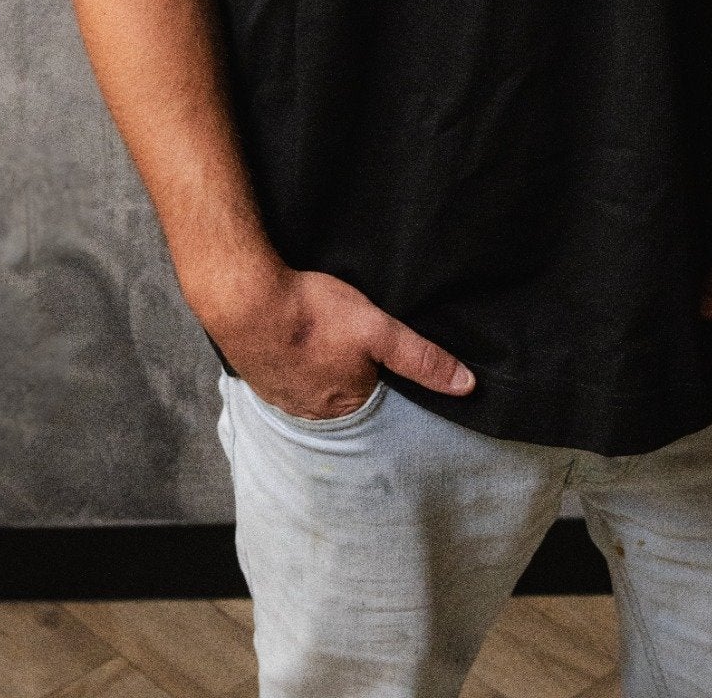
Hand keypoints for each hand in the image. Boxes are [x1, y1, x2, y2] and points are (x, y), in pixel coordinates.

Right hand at [198, 261, 476, 418]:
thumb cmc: (312, 313)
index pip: (376, 395)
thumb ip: (421, 358)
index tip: (371, 347)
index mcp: (347, 406)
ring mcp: (280, 397)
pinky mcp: (256, 375)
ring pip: (310, 385)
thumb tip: (467, 385)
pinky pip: (282, 374)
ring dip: (315, 366)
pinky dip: (288, 359)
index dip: (377, 369)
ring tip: (318, 336)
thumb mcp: (378, 330)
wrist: (244, 298)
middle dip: (346, 371)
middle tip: (343, 337)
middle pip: (342, 393)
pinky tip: (289, 338)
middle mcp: (313, 413)